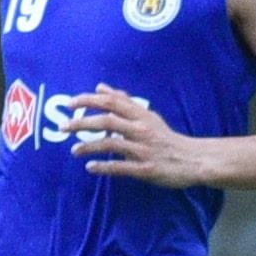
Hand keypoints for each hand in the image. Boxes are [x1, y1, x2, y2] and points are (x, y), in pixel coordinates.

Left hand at [67, 84, 202, 186]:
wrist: (192, 160)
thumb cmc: (166, 138)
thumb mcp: (147, 116)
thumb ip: (123, 102)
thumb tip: (100, 86)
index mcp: (141, 115)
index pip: (111, 101)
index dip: (88, 100)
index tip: (70, 104)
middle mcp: (141, 130)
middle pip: (106, 121)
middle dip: (81, 123)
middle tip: (62, 127)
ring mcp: (143, 150)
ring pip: (111, 144)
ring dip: (88, 146)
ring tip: (74, 150)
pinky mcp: (146, 169)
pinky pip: (121, 167)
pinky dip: (103, 167)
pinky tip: (90, 167)